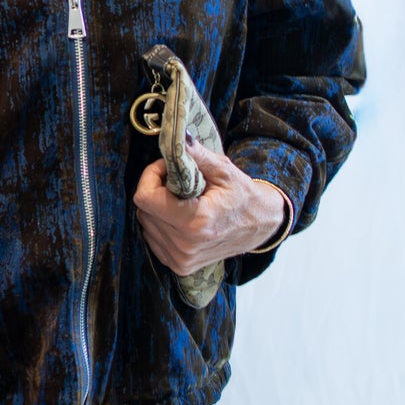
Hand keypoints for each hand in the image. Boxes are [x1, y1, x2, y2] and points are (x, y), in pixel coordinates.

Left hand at [133, 141, 287, 273]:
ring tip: (183, 201)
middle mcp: (185, 245)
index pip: (145, 198)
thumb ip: (197, 155)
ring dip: (158, 209)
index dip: (151, 177)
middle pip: (144, 210)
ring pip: (146, 224)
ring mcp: (181, 259)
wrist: (260, 227)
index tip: (167, 169)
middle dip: (156, 191)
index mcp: (196, 222)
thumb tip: (177, 138)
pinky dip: (162, 225)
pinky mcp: (179, 266)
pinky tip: (181, 218)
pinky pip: (153, 239)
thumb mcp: (224, 171)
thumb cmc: (243, 197)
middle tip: (179, 182)